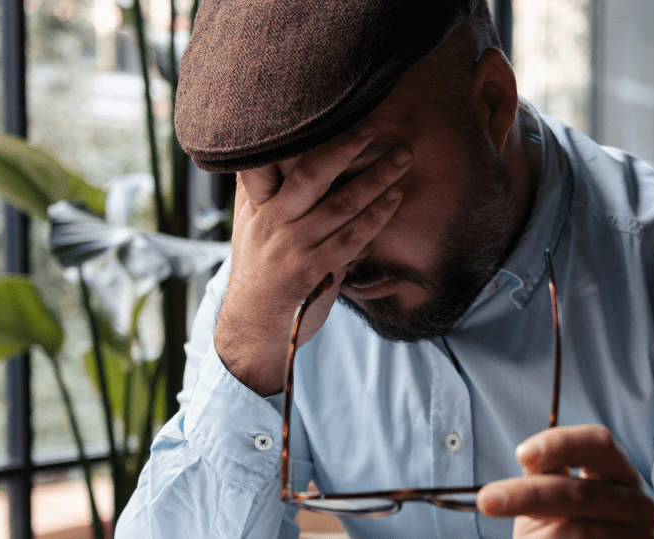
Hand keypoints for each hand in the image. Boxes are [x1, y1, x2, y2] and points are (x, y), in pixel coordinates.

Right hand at [215, 124, 412, 395]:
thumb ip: (264, 188)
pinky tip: (396, 198)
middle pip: (312, 172)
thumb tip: (283, 147)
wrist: (252, 325)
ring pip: (342, 203)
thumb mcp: (250, 223)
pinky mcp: (314, 270)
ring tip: (402, 157)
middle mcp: (273, 219)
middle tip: (376, 125)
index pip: (269, 157)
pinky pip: (353, 237)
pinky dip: (377, 216)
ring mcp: (294, 245)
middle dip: (346, 146)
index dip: (294, 132)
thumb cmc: (258, 268)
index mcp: (256, 202)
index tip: (322, 107)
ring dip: (377, 178)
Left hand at [477, 425, 653, 538]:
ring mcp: (640, 536)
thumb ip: (546, 475)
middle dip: (528, 496)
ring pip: (579, 532)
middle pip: (582, 491)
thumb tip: (529, 457)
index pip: (597, 442)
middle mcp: (637, 502)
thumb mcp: (551, 498)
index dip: (561, 443)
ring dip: (543, 537)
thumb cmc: (564, 530)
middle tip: (489, 500)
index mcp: (617, 472)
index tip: (522, 454)